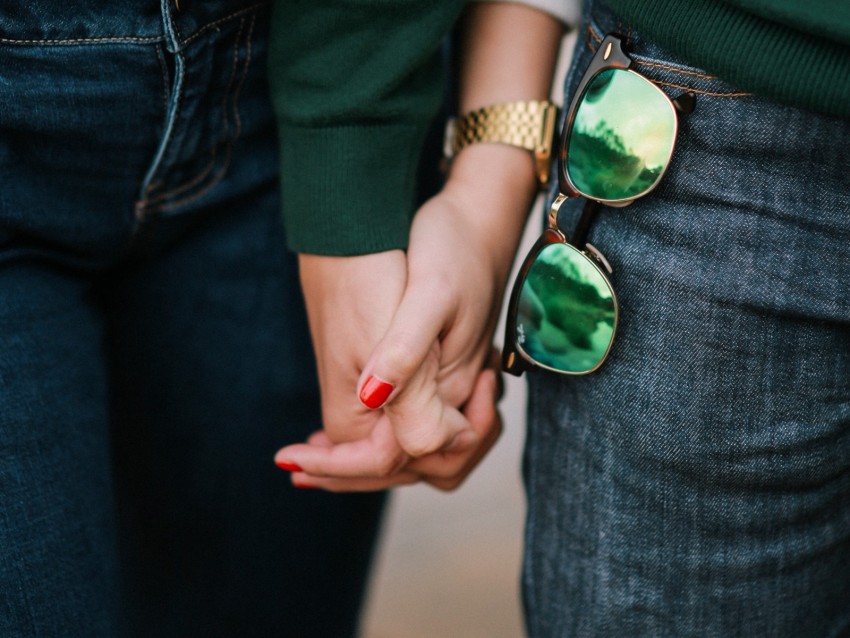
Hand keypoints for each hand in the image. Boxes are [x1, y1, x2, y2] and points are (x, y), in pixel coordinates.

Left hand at [276, 145, 535, 490]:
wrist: (476, 219)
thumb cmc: (454, 248)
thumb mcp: (432, 293)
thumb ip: (407, 352)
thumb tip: (371, 398)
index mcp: (450, 385)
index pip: (397, 455)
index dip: (342, 466)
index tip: (289, 460)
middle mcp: (454, 396)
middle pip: (409, 467)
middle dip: (352, 474)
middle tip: (297, 465)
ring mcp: (450, 385)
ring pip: (413, 454)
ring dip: (367, 463)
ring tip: (314, 455)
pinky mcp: (442, 372)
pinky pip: (412, 424)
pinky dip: (378, 438)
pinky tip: (345, 426)